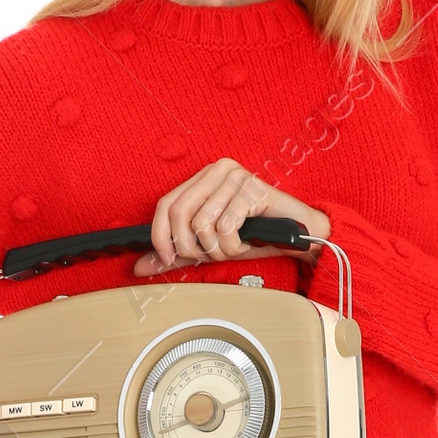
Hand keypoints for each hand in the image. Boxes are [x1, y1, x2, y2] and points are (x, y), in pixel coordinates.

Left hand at [133, 160, 330, 274]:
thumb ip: (176, 254)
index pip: (165, 204)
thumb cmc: (255, 236)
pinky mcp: (252, 188)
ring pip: (203, 223)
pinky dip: (234, 245)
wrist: (297, 236)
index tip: (167, 259)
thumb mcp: (209, 246)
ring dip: (217, 248)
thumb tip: (140, 267)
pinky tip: (247, 241)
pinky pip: (226, 226)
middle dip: (189, 247)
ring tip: (233, 247)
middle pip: (180, 213)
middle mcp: (217, 170)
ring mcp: (236, 176)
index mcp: (202, 178)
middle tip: (208, 256)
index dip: (161, 236)